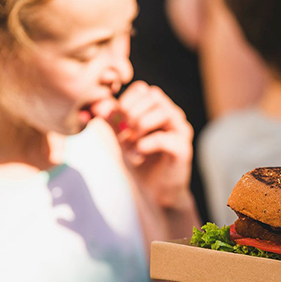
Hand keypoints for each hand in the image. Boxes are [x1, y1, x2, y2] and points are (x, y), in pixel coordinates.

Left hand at [93, 81, 193, 208]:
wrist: (156, 192)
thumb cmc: (141, 163)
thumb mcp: (121, 139)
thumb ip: (112, 122)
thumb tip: (97, 107)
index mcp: (159, 109)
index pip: (143, 89)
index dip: (126, 101)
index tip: (117, 120)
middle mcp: (173, 116)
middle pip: (154, 96)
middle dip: (133, 113)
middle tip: (124, 133)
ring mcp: (181, 131)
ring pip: (162, 112)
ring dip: (141, 126)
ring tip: (132, 142)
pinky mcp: (183, 149)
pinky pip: (163, 138)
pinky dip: (146, 144)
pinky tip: (139, 153)